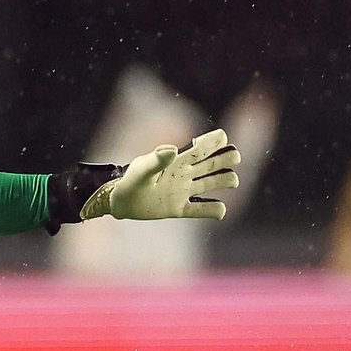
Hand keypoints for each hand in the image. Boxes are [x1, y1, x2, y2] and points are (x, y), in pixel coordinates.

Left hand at [83, 128, 241, 220]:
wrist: (119, 202)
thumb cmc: (130, 180)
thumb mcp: (142, 169)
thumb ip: (157, 160)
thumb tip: (172, 149)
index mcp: (179, 160)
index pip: (206, 145)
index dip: (217, 140)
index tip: (220, 140)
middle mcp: (186, 174)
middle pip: (218, 161)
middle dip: (229, 158)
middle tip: (230, 161)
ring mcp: (185, 191)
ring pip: (216, 182)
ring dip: (227, 180)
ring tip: (230, 181)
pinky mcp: (180, 209)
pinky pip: (203, 210)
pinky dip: (215, 211)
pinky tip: (219, 211)